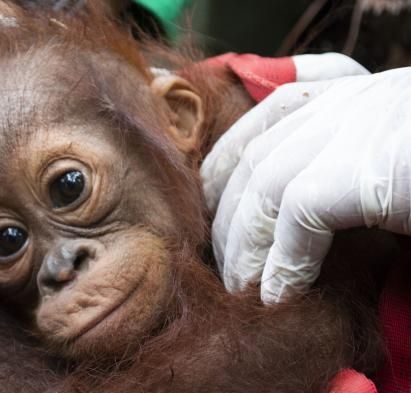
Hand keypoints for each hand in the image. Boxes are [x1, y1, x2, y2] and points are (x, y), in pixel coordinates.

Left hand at [202, 59, 410, 302]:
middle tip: (222, 264)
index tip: (214, 209)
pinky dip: (283, 262)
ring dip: (245, 246)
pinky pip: (298, 217)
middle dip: (227, 215)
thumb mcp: (390, 156)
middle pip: (253, 154)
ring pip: (263, 187)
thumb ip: (344, 166)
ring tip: (242, 291)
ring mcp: (358, 126)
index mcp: (353, 90)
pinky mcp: (368, 168)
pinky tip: (279, 296)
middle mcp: (349, 100)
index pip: (265, 118)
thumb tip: (298, 217)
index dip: (227, 165)